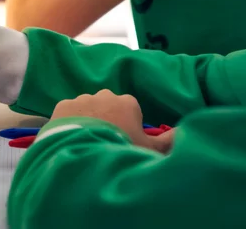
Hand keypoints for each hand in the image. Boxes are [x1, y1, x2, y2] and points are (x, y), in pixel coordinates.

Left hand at [51, 90, 174, 153]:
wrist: (86, 150)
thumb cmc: (122, 147)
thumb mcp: (151, 149)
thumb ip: (169, 140)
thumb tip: (183, 132)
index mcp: (127, 102)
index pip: (129, 109)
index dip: (128, 125)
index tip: (124, 139)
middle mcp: (104, 95)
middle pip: (107, 106)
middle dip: (106, 119)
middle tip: (105, 141)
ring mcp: (81, 99)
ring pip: (86, 108)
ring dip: (87, 120)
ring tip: (86, 141)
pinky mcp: (61, 105)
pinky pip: (68, 113)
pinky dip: (69, 122)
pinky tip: (70, 137)